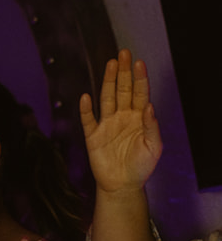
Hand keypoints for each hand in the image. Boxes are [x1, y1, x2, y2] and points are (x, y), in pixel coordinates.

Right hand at [80, 49, 161, 195]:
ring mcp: (107, 125)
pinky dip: (86, 110)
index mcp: (139, 117)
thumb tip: (149, 106)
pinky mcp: (93, 137)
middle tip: (123, 54)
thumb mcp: (154, 147)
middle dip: (123, 72)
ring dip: (108, 82)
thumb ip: (152, 126)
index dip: (139, 77)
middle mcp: (122, 116)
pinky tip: (86, 97)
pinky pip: (88, 121)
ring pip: (107, 98)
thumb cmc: (141, 167)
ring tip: (110, 65)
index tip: (139, 63)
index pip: (139, 92)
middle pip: (123, 89)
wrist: (122, 186)